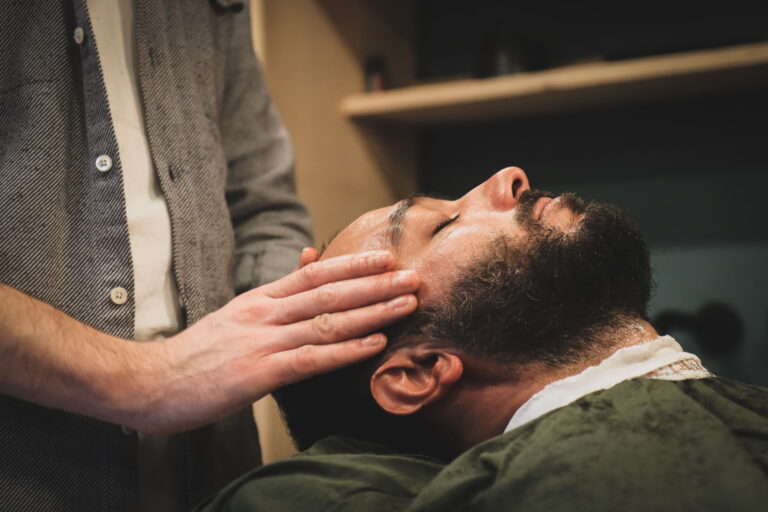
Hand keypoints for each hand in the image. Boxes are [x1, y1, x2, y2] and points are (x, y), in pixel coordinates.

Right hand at [133, 250, 418, 433]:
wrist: (150, 381)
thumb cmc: (197, 353)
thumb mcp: (237, 313)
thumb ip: (276, 292)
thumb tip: (309, 259)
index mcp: (260, 299)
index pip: (314, 273)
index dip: (354, 264)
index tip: (387, 258)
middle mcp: (265, 313)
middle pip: (329, 292)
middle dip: (375, 283)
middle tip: (413, 276)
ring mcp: (262, 341)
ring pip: (327, 320)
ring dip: (371, 311)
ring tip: (406, 303)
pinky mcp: (258, 373)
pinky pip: (310, 359)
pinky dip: (345, 350)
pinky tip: (373, 344)